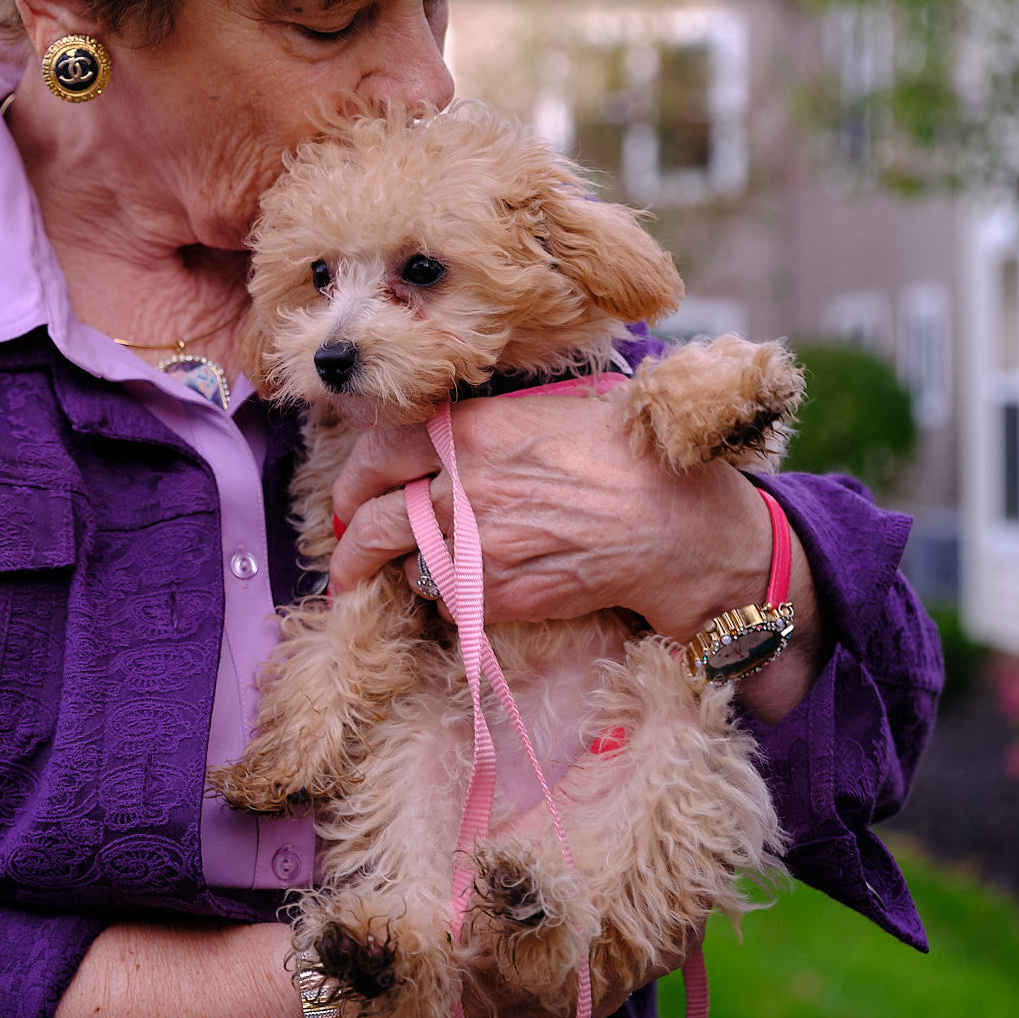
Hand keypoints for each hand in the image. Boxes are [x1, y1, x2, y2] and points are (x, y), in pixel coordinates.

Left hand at [325, 392, 825, 722]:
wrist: (672, 524)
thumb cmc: (621, 455)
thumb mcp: (545, 412)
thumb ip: (479, 428)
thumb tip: (431, 440)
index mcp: (470, 433)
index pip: (376, 453)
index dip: (352, 480)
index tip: (349, 497)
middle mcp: (460, 489)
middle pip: (369, 524)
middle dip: (348, 548)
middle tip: (345, 560)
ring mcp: (474, 549)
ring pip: (406, 571)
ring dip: (407, 575)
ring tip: (417, 575)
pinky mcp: (494, 598)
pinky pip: (446, 605)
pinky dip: (451, 601)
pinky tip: (478, 589)